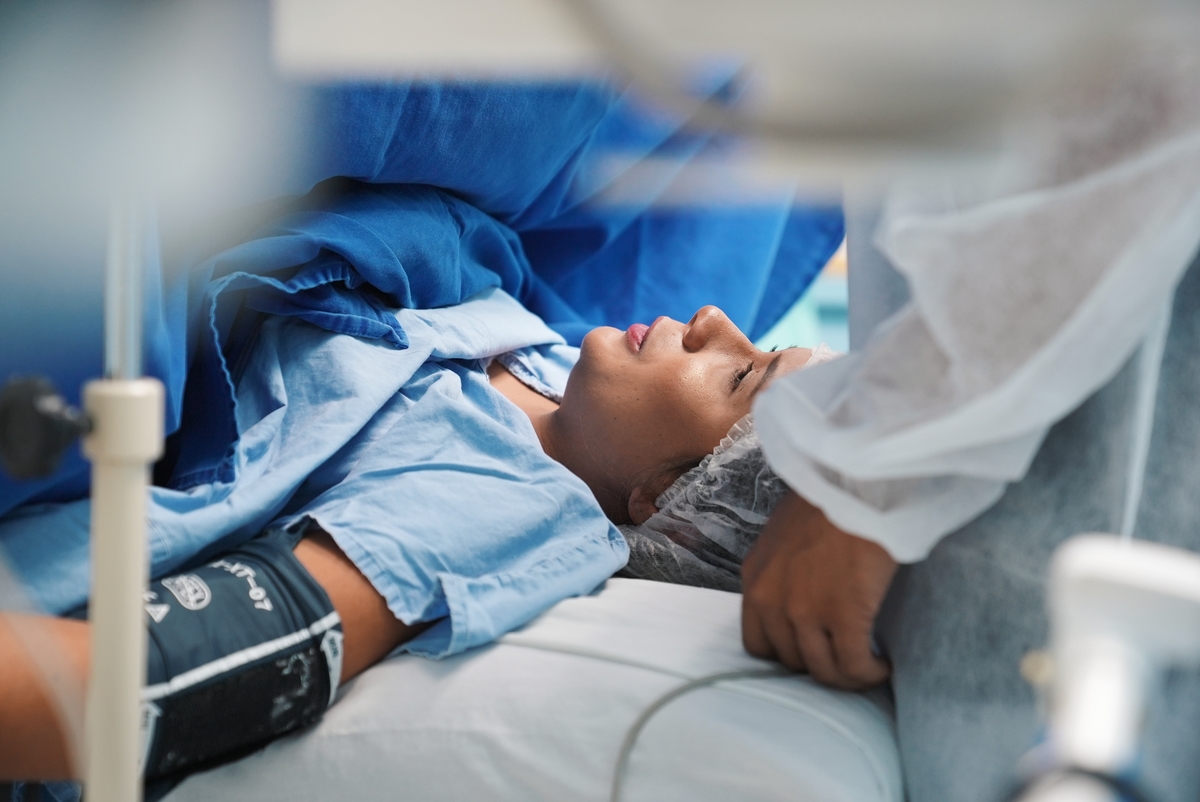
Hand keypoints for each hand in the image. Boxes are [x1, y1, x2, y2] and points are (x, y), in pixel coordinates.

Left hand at [741, 490, 897, 689]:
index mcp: (755, 578)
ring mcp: (804, 610)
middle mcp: (771, 599)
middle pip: (791, 661)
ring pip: (823, 670)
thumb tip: (803, 598)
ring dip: (848, 675)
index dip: (788, 655)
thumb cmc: (830, 499)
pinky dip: (869, 673)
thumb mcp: (785, 536)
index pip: (758, 644)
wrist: (856, 482)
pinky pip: (853, 666)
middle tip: (847, 657)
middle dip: (820, 664)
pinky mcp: (842, 614)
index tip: (814, 651)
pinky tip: (883, 665)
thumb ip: (783, 572)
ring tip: (869, 665)